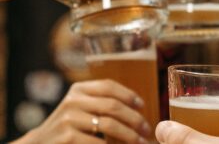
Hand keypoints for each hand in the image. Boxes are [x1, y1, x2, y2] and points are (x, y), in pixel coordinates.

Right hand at [11, 80, 150, 143]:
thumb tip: (137, 107)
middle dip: (134, 118)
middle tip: (146, 129)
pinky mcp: (67, 137)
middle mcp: (72, 100)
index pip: (109, 86)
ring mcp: (68, 119)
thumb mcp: (81, 107)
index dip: (129, 95)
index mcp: (78, 89)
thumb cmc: (69, 126)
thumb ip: (101, 102)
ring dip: (130, 135)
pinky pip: (99, 142)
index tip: (142, 106)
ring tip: (140, 142)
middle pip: (113, 106)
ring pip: (109, 124)